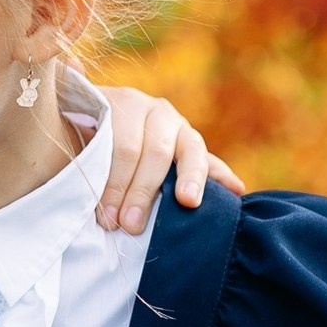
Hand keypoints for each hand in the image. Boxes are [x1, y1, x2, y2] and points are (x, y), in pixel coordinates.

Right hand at [93, 89, 243, 232]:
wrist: (95, 115)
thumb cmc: (139, 148)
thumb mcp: (169, 161)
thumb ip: (197, 172)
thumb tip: (238, 189)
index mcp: (183, 132)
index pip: (195, 153)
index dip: (193, 176)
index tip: (189, 201)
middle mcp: (161, 114)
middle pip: (157, 154)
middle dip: (143, 193)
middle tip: (131, 225)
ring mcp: (131, 103)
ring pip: (127, 148)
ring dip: (116, 187)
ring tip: (108, 218)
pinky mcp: (103, 100)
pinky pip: (100, 135)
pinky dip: (95, 165)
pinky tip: (88, 185)